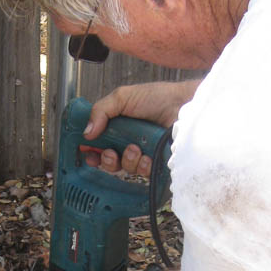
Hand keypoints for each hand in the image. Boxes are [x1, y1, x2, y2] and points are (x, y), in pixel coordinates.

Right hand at [81, 80, 200, 175]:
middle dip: (107, 160)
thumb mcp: (122, 97)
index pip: (98, 144)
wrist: (184, 105)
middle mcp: (128, 142)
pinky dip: (143, 165)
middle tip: (110, 153)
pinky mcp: (156, 163)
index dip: (91, 151)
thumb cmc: (157, 97)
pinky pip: (143, 173)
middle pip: (109, 162)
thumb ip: (100, 111)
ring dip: (127, 159)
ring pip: (126, 168)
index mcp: (117, 127)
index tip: (88, 153)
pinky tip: (148, 155)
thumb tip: (86, 132)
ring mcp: (143, 153)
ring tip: (136, 148)